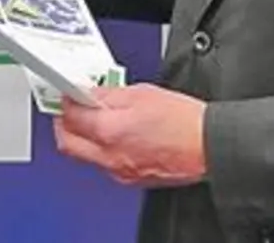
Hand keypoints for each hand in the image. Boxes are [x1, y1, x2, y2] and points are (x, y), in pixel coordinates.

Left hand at [54, 85, 207, 187]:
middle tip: (69, 109)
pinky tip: (116, 134)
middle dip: (64, 125)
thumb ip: (108, 95)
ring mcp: (121, 171)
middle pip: (69, 144)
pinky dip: (104, 149)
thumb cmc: (184, 121)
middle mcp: (111, 157)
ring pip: (87, 156)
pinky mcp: (133, 179)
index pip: (70, 118)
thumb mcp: (141, 93)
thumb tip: (89, 94)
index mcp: (110, 132)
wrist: (209, 146)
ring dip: (84, 138)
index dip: (66, 102)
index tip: (68, 94)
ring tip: (95, 119)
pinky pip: (107, 164)